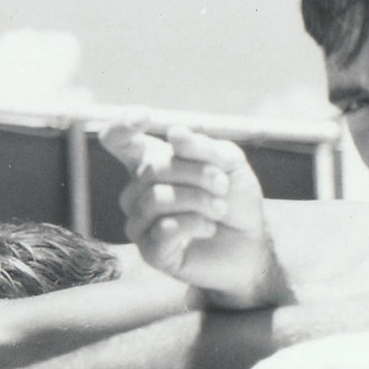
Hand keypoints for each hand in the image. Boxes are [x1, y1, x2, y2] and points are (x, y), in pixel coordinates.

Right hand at [101, 123, 287, 308]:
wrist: (252, 244)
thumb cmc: (235, 200)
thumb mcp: (229, 163)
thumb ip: (202, 147)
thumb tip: (174, 133)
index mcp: (151, 164)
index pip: (117, 140)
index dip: (121, 126)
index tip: (144, 116)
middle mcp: (138, 193)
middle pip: (151, 170)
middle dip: (195, 173)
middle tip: (223, 185)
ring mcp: (141, 224)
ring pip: (154, 200)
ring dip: (197, 201)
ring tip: (219, 210)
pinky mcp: (152, 252)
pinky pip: (163, 230)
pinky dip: (192, 224)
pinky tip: (207, 228)